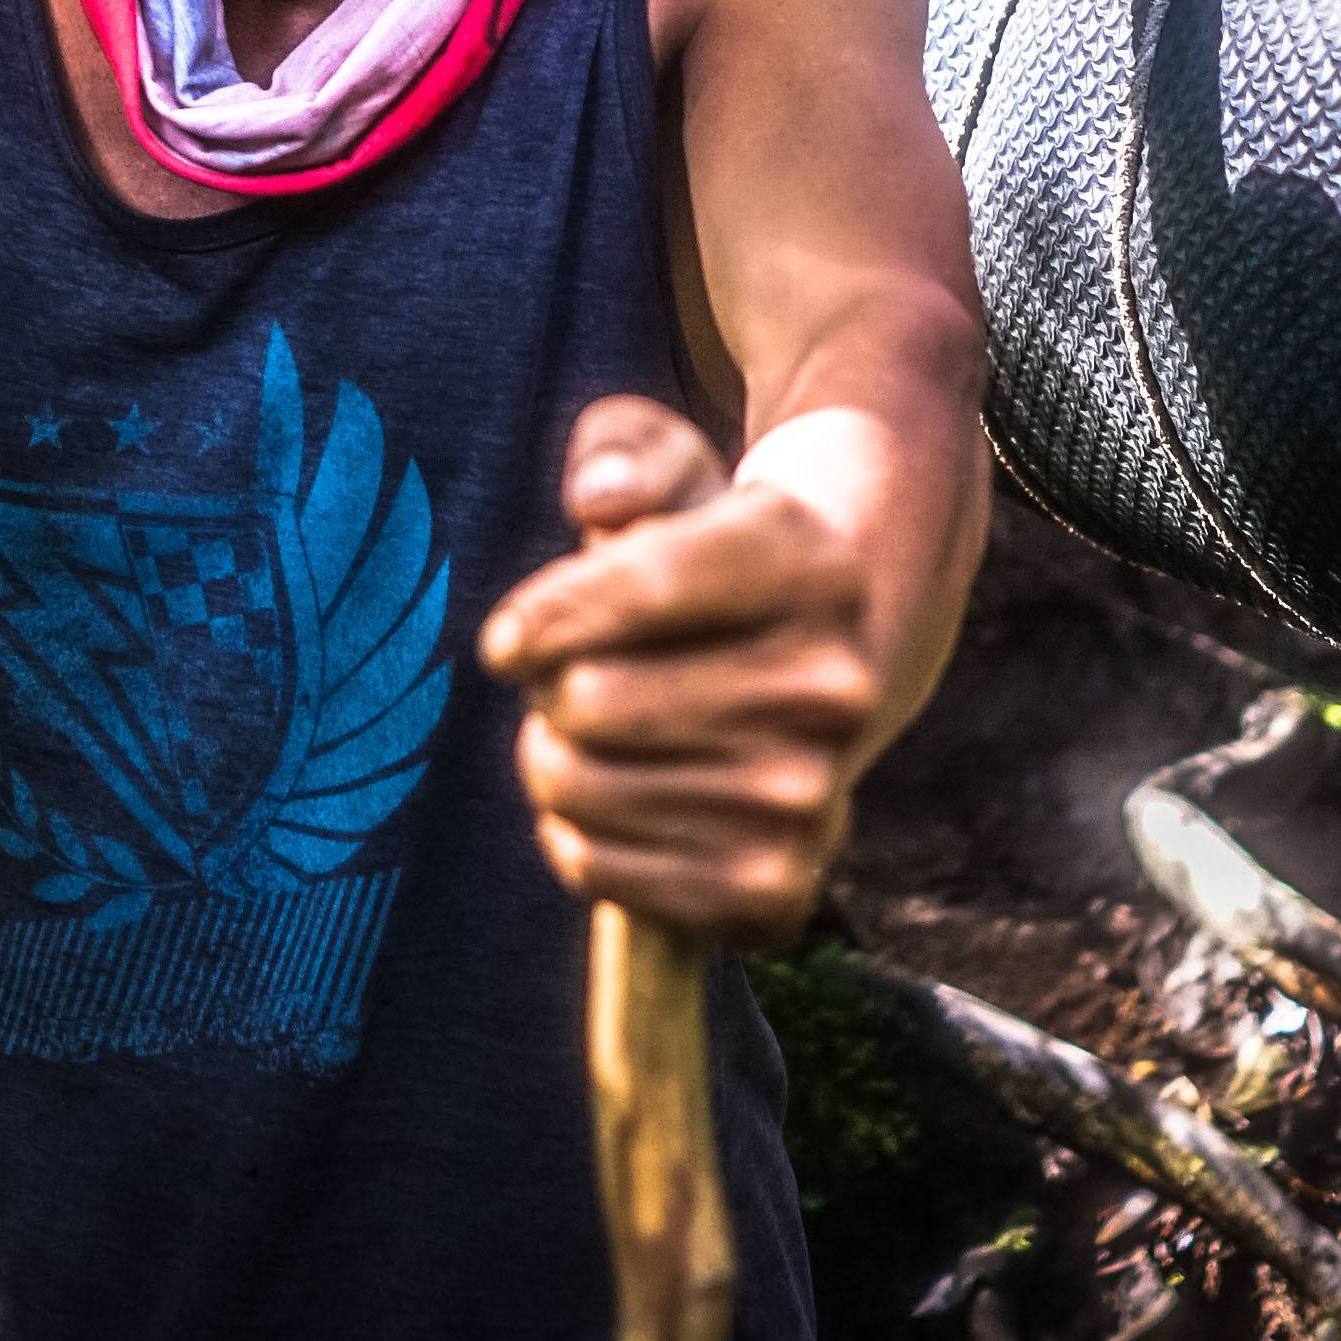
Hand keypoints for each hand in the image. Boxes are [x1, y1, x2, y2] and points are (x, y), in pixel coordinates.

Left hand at [476, 393, 895, 947]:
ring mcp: (815, 794)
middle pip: (590, 699)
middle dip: (548, 683)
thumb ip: (622, 453)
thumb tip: (600, 500)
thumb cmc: (708, 548)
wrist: (821, 660)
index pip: (641, 585)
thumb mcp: (669, 465)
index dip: (544, 614)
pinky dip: (571, 837)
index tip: (506, 639)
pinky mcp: (780, 887)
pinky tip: (606, 797)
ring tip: (588, 730)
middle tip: (573, 674)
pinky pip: (602, 872)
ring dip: (550, 757)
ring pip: (582, 786)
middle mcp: (835, 685)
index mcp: (811, 563)